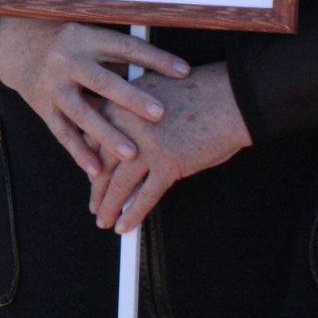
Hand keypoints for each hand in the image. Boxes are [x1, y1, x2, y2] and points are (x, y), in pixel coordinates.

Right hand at [0, 17, 190, 177]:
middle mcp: (67, 60)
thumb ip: (121, 57)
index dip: (155, 59)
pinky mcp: (43, 107)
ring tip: (132, 154)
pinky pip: (62, 133)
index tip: (184, 72)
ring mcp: (53, 86)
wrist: (21, 50)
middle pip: (102, 81)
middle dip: (131, 99)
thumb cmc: (73, 47)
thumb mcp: (92, 40)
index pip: (125, 47)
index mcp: (85, 38)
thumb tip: (170, 72)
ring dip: (106, 134)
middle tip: (159, 114)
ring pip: (81, 113)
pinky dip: (79, 152)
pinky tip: (97, 170)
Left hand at [88, 63, 250, 233]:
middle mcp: (124, 125)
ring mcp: (145, 146)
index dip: (89, 162)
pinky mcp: (168, 164)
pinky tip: (124, 226)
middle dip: (96, 189)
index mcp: (117, 104)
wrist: (228, 96)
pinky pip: (145, 196)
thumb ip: (128, 110)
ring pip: (119, 184)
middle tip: (93, 205)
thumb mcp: (149, 91)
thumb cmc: (194, 92)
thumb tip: (116, 136)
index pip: (91, 139)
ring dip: (109, 206)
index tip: (90, 176)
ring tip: (103, 220)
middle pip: (101, 164)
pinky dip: (133, 215)